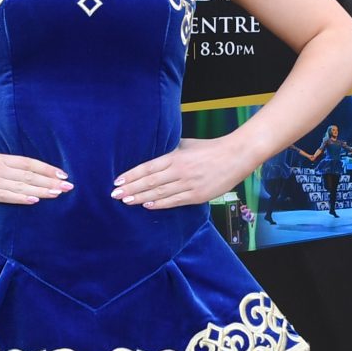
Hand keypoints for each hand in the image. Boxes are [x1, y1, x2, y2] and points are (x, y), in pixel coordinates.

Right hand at [0, 141, 69, 204]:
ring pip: (21, 185)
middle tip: (69, 187)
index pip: (28, 163)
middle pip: (29, 175)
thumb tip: (10, 163)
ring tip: (58, 194)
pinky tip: (35, 200)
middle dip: (50, 181)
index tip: (62, 174)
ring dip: (41, 190)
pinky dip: (21, 197)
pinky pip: (5, 195)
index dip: (47, 168)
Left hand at [115, 135, 250, 208]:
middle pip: (150, 182)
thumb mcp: (186, 144)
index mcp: (175, 156)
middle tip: (114, 194)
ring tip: (126, 201)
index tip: (117, 181)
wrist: (236, 156)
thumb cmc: (210, 148)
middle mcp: (180, 171)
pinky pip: (174, 201)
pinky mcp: (197, 196)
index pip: (147, 167)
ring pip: (159, 193)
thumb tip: (152, 155)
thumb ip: (169, 151)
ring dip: (141, 198)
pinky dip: (159, 204)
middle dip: (131, 188)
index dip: (131, 175)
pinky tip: (147, 206)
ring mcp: (188, 184)